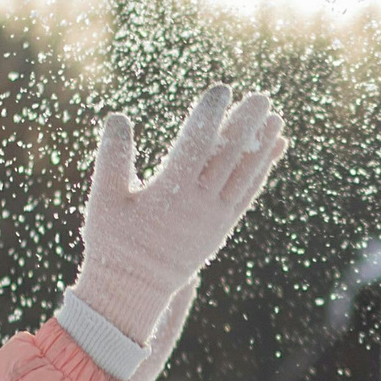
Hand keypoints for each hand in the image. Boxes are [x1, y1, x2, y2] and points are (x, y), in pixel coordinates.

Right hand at [70, 85, 286, 344]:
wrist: (133, 290)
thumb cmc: (114, 242)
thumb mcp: (104, 199)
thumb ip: (112, 158)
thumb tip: (117, 117)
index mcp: (170, 194)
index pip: (196, 145)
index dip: (210, 115)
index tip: (222, 90)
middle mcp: (200, 205)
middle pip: (229, 157)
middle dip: (246, 125)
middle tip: (262, 97)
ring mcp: (215, 218)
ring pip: (245, 175)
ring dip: (262, 146)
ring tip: (276, 118)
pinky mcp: (222, 227)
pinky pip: (247, 194)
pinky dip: (261, 171)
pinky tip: (272, 151)